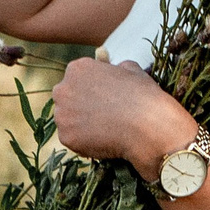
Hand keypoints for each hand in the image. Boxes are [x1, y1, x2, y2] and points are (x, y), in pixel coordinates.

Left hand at [53, 58, 200, 178]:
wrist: (147, 126)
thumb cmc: (142, 95)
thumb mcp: (131, 69)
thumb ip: (116, 68)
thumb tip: (115, 69)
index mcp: (77, 69)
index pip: (76, 77)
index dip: (90, 88)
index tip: (102, 97)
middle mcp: (63, 89)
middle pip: (66, 98)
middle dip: (79, 105)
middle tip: (100, 115)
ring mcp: (62, 115)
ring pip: (68, 120)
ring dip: (81, 124)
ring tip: (105, 130)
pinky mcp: (66, 137)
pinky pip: (73, 139)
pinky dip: (85, 142)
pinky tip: (103, 141)